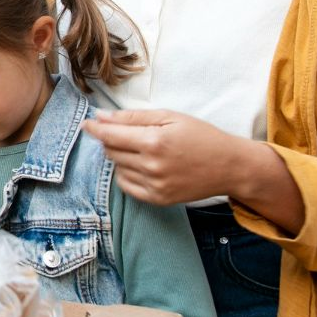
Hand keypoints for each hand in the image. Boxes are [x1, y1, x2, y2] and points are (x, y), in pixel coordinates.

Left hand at [82, 107, 304, 231]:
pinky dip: (127, 174)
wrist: (229, 166)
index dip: (94, 128)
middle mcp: (152, 166)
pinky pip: (127, 186)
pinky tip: (142, 165)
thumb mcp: (169, 117)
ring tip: (143, 149)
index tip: (86, 123)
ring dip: (121, 157)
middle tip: (128, 133)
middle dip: (112, 140)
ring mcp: (155, 186)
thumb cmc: (201, 136)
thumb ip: (133, 117)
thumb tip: (101, 117)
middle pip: (111, 152)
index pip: (110, 135)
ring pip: (117, 168)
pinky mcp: (158, 199)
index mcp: (154, 142)